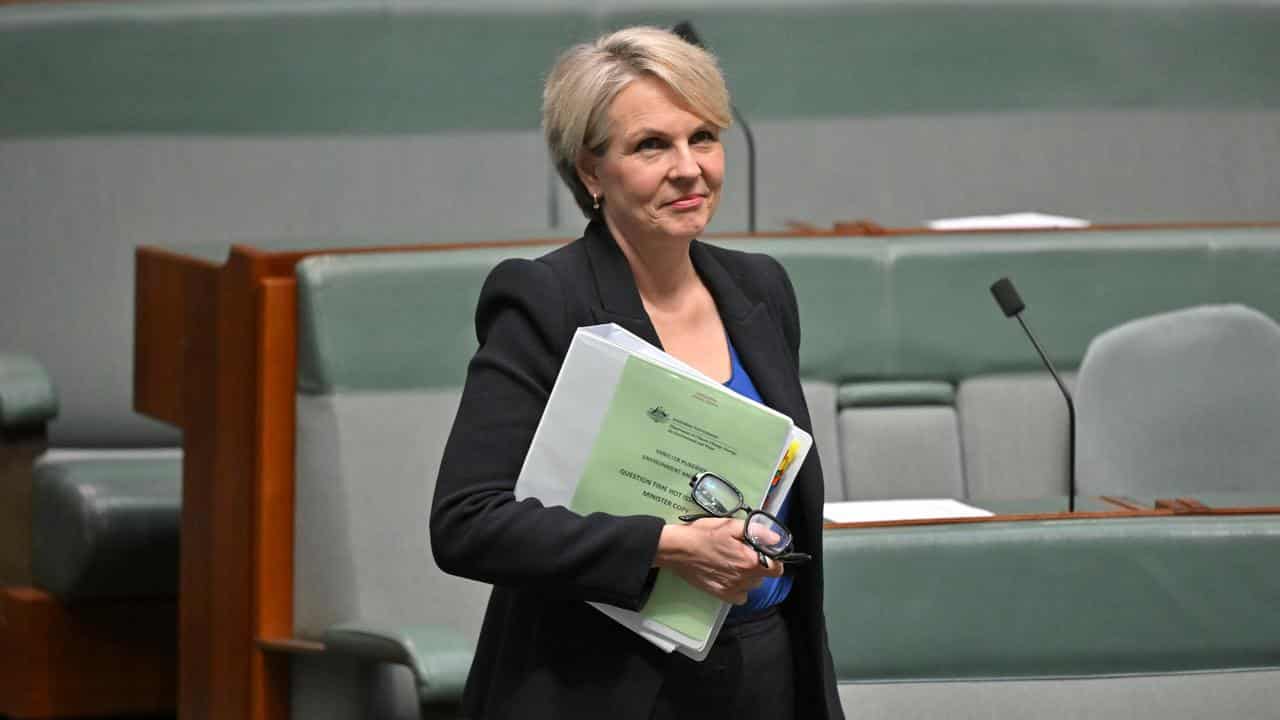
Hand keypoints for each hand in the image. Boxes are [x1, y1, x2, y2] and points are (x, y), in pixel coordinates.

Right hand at [654, 518, 783, 604]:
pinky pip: (740, 596)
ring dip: (748, 576)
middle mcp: (743, 578)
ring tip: (733, 562)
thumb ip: (757, 532)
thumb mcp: (730, 525)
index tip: (764, 552)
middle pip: (763, 576)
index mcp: (749, 561)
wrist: (677, 549)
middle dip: (758, 564)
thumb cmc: (702, 534)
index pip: (776, 568)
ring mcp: (732, 589)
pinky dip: (738, 588)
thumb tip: (776, 540)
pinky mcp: (721, 594)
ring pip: (751, 585)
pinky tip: (729, 576)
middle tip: (743, 552)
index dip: (773, 559)